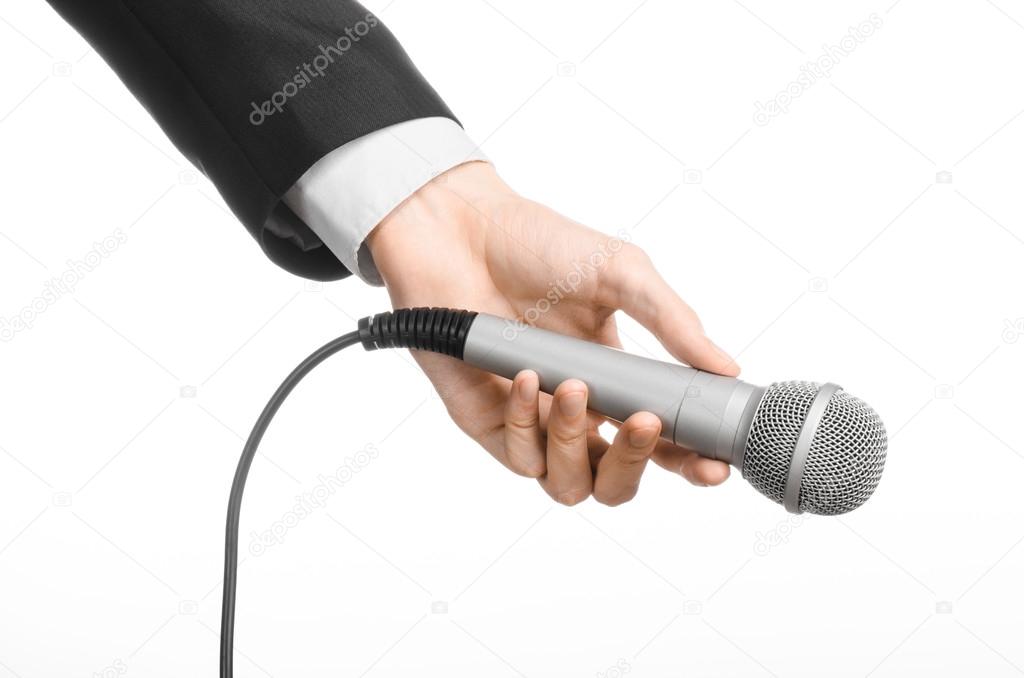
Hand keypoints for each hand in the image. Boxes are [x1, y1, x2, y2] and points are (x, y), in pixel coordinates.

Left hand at [366, 162, 739, 505]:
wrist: (461, 227)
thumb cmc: (537, 244)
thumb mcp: (621, 274)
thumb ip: (673, 323)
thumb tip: (727, 368)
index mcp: (615, 381)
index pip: (660, 443)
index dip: (690, 463)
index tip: (715, 464)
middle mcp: (575, 411)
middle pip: (615, 482)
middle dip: (636, 466)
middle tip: (646, 424)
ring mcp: (531, 421)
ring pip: (568, 485)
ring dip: (579, 445)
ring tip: (576, 387)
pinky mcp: (486, 421)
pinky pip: (518, 456)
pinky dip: (528, 422)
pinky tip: (527, 374)